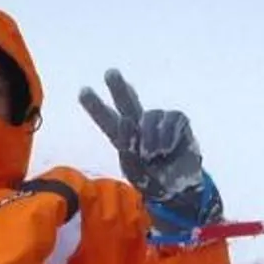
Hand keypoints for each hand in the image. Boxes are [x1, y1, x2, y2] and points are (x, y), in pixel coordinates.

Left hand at [77, 70, 221, 243]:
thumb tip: (129, 122)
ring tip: (154, 155)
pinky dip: (168, 136)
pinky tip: (168, 149)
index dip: (96, 107)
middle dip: (119, 88)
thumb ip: (128, 151)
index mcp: (125, 139)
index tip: (83, 92)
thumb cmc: (155, 182)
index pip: (108, 120)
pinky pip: (171, 119)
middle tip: (110, 73)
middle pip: (128, 102)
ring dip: (150, 136)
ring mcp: (160, 123)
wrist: (180, 190)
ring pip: (151, 116)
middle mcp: (141, 126)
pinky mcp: (178, 122)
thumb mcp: (136, 174)